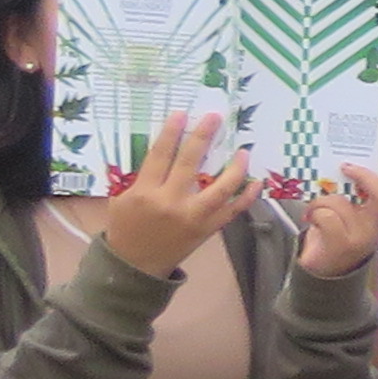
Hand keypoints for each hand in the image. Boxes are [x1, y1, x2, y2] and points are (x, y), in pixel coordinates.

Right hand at [100, 107, 255, 272]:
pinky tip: (256, 182)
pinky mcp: (207, 229)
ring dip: (234, 168)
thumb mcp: (121, 199)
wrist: (136, 265)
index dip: (172, 133)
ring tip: (244, 151)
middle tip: (215, 118)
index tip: (182, 114)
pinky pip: (231, 211)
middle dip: (202, 138)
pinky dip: (246, 197)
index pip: (160, 156)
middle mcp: (169, 202)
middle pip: (189, 164)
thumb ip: (140, 176)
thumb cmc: (126, 227)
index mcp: (144, 192)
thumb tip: (161, 150)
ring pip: (219, 188)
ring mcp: (192, 217)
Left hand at [290, 162, 377, 281]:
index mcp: (377, 221)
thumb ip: (350, 200)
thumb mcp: (348, 220)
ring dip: (320, 202)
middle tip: (330, 180)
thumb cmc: (334, 241)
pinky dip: (314, 214)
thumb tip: (336, 173)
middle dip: (348, 182)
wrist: (324, 276)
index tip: (348, 167)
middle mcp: (373, 230)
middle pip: (375, 194)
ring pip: (338, 202)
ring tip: (313, 211)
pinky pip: (326, 216)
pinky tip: (310, 219)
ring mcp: (358, 238)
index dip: (368, 176)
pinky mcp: (340, 245)